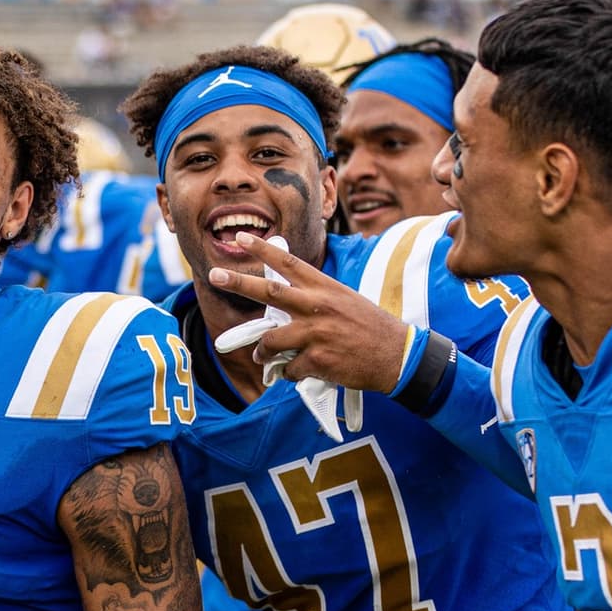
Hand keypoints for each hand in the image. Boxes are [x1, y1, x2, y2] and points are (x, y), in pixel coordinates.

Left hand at [208, 231, 414, 391]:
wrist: (397, 355)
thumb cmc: (368, 327)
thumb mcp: (342, 300)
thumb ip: (311, 298)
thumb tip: (277, 305)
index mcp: (324, 289)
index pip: (289, 263)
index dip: (263, 249)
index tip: (241, 237)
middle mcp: (317, 306)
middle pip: (269, 292)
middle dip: (238, 282)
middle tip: (214, 274)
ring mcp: (316, 333)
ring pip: (270, 340)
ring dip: (261, 351)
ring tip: (263, 357)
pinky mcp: (318, 360)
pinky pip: (288, 369)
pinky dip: (288, 373)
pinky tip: (301, 372)